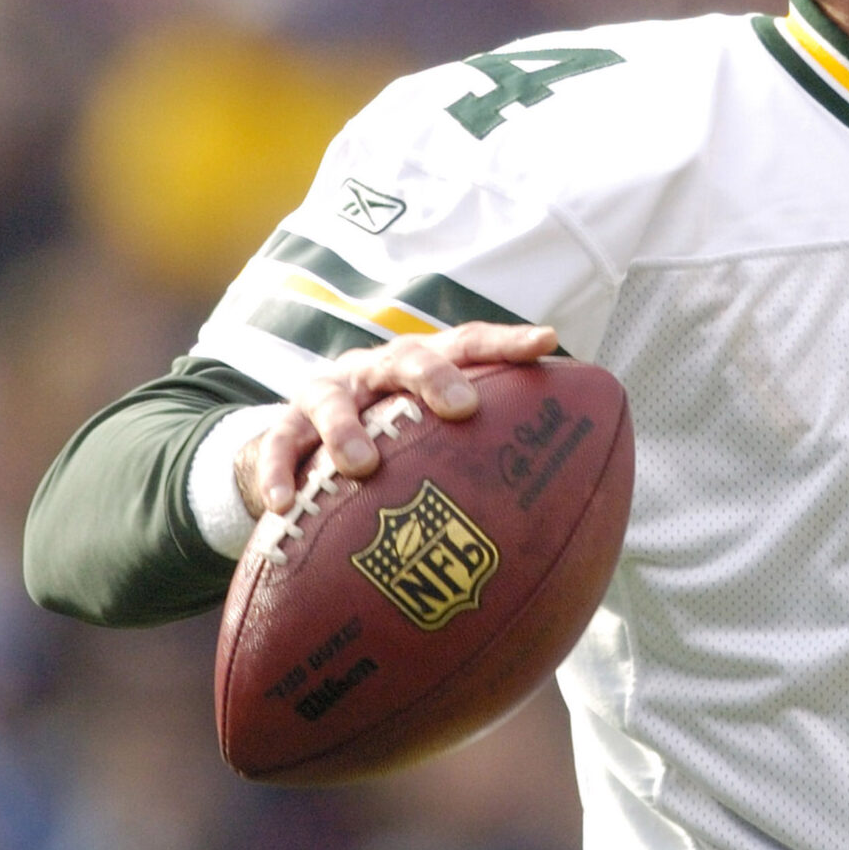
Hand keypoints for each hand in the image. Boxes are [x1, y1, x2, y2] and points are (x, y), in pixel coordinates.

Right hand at [233, 321, 558, 515]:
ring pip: (332, 402)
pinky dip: (277, 475)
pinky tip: (284, 507)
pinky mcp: (282, 429)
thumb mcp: (433, 437)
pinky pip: (275, 449)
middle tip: (462, 408)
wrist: (299, 442)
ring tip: (361, 466)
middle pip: (407, 358)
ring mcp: (326, 395)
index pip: (469, 344)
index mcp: (420, 367)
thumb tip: (573, 506)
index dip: (508, 342)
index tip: (548, 342)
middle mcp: (376, 371)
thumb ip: (487, 455)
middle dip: (435, 378)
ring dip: (346, 431)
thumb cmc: (390, 439)